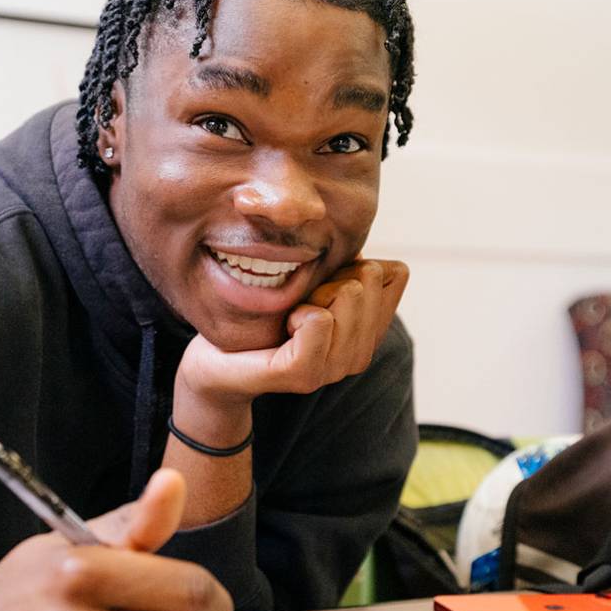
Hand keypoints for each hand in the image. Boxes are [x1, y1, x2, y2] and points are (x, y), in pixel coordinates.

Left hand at [176, 258, 409, 410]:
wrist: (214, 362)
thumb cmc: (261, 315)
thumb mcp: (311, 281)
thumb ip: (341, 263)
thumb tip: (355, 236)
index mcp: (368, 332)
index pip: (395, 273)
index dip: (355, 263)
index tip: (321, 283)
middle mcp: (360, 354)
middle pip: (369, 276)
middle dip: (330, 276)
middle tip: (299, 302)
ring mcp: (334, 368)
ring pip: (348, 293)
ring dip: (311, 293)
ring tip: (288, 317)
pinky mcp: (304, 374)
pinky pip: (320, 320)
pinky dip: (298, 312)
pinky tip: (283, 327)